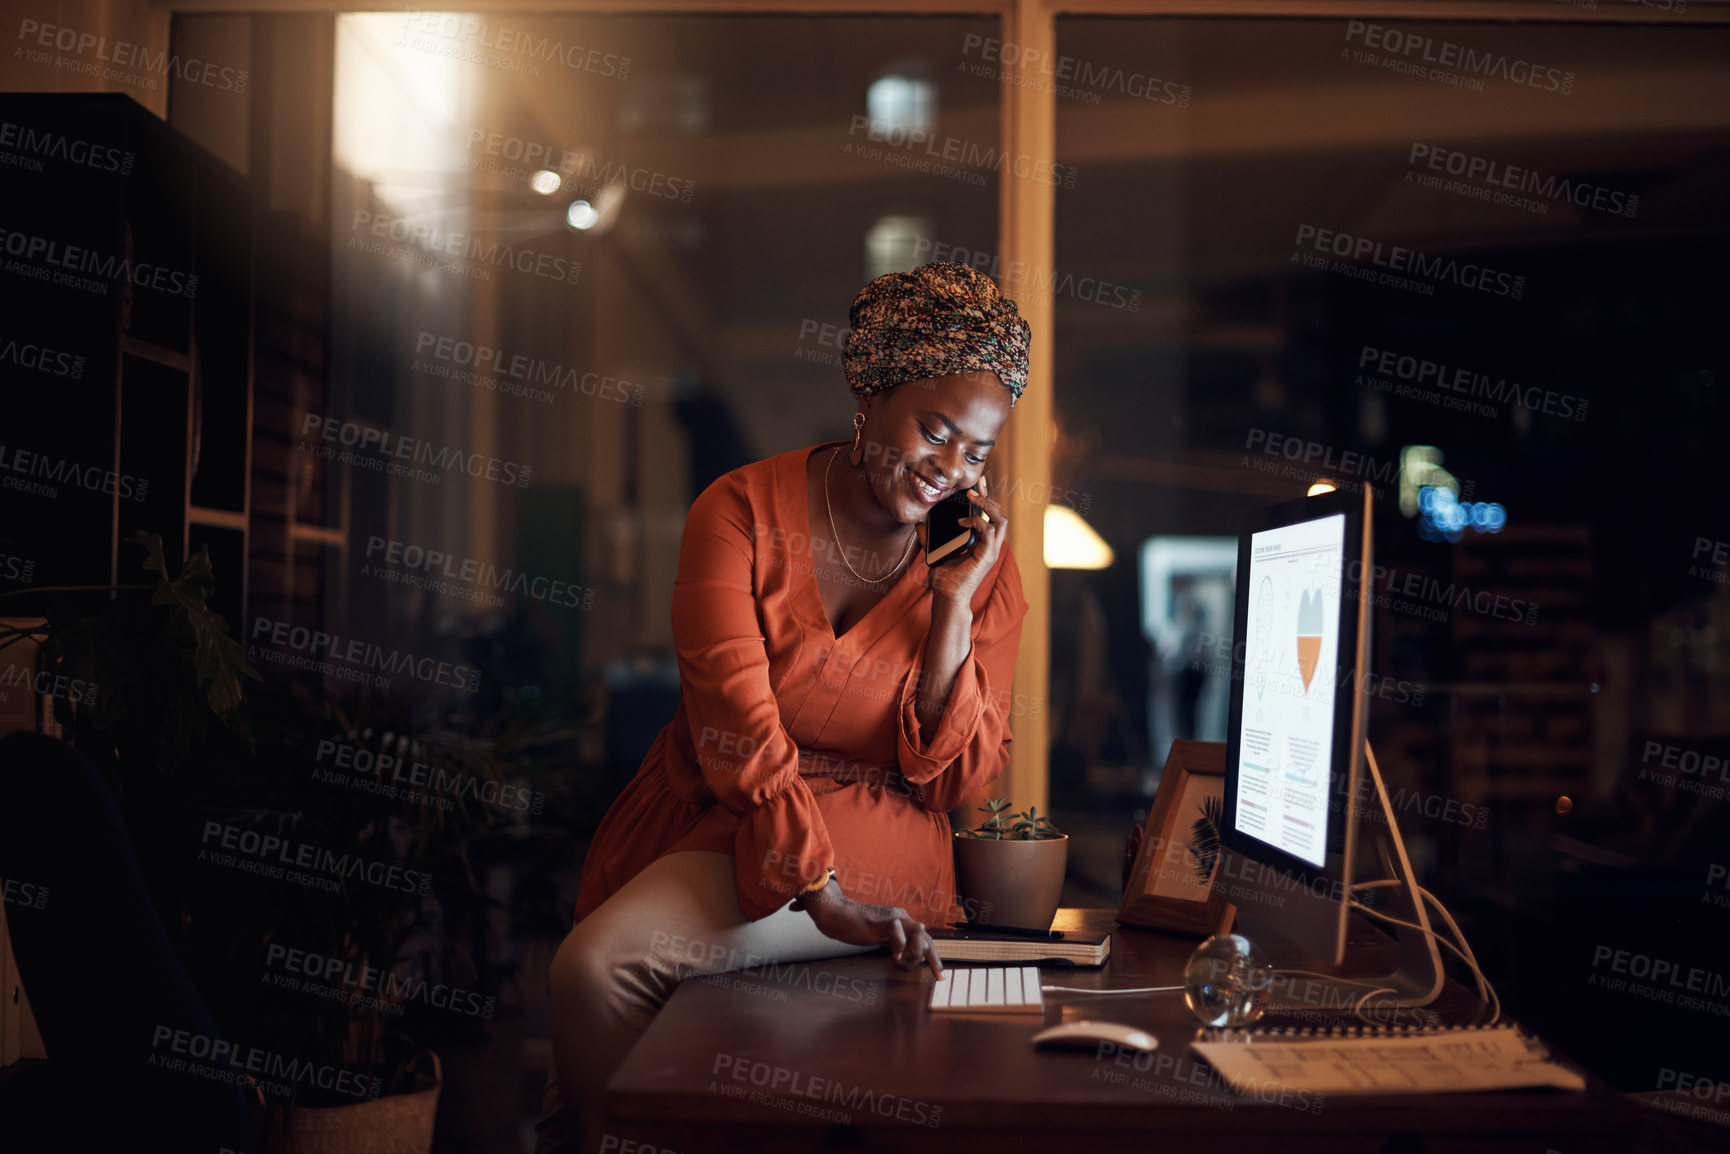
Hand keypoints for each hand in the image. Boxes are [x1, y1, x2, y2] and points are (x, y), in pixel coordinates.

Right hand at [793, 879, 943, 977]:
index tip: (938, 973)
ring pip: (919, 938)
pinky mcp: (883, 922)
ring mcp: (893, 918)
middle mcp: (901, 917)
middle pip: (927, 939)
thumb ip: (892, 942)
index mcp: (901, 920)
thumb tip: (903, 956)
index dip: (933, 956)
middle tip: (933, 974)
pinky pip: (900, 936)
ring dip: (913, 955)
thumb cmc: (852, 926)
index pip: (925, 938)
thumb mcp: (878, 936)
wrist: (835, 913)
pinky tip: (891, 956)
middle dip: (930, 959)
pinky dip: (900, 949)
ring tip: (898, 961)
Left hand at [924, 473, 1007, 607]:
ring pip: (1001, 520)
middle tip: (975, 484)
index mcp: (982, 541)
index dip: (986, 496)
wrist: (946, 596)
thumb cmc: (944, 578)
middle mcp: (990, 544)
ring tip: (973, 496)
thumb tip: (919, 523)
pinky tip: (964, 520)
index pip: (990, 514)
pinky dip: (978, 522)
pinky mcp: (986, 556)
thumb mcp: (935, 550)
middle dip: (989, 495)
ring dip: (988, 505)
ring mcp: (991, 550)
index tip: (977, 482)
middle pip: (1000, 513)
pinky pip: (989, 532)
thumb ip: (929, 537)